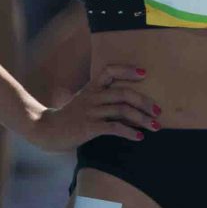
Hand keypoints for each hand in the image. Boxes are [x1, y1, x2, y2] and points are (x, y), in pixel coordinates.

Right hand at [28, 65, 161, 151]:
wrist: (48, 130)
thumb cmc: (71, 117)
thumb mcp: (85, 101)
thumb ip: (103, 98)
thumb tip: (130, 104)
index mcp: (92, 87)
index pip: (109, 70)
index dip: (127, 70)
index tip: (144, 74)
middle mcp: (93, 96)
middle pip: (123, 93)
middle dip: (144, 102)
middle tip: (158, 111)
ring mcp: (90, 111)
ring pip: (122, 110)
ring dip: (142, 119)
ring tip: (155, 126)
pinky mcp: (89, 127)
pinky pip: (113, 127)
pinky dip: (129, 132)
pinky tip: (139, 137)